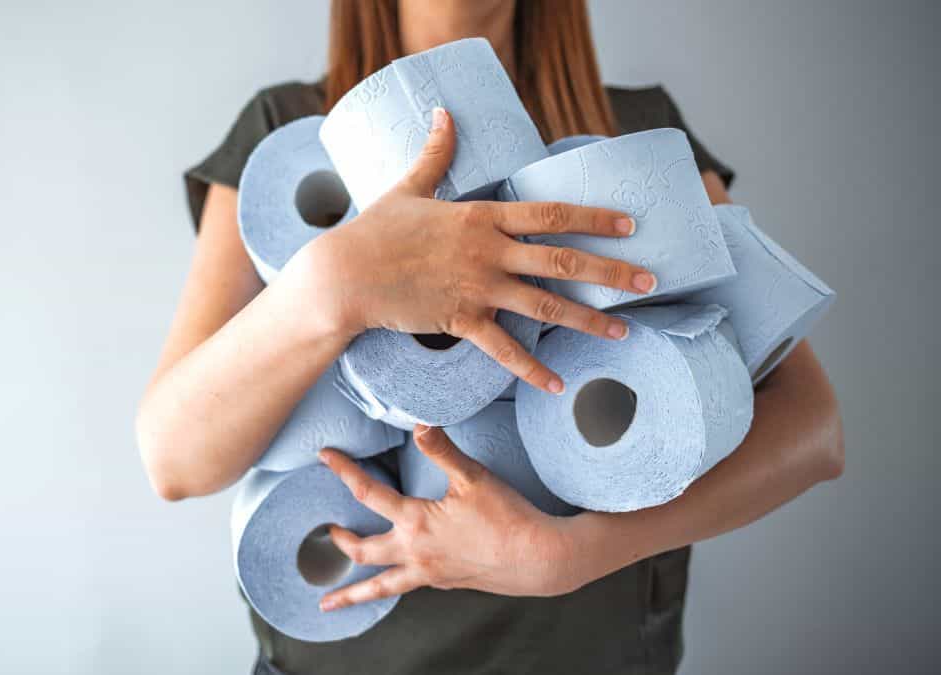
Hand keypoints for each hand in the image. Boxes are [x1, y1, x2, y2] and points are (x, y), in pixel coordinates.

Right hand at [287, 107, 657, 393]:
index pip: (550, 213)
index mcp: (480, 215)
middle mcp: (487, 251)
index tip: (629, 224)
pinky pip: (504, 350)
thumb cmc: (374, 230)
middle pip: (561, 260)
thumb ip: (435, 152)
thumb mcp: (407, 187)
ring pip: (545, 306)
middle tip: (650, 280)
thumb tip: (443, 112)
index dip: (593, 218)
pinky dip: (531, 370)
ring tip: (623, 331)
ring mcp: (477, 288)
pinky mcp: (460, 320)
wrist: (344, 275)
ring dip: (588, 320)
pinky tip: (558, 384)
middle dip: (610, 271)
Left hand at [316, 425, 592, 610]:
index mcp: (416, 523)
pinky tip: (399, 578)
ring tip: (327, 605)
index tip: (325, 456)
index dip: (344, 471)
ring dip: (351, 595)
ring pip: (380, 587)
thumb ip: (442, 451)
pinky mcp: (446, 583)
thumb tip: (420, 424)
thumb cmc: (508, 517)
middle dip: (340, 541)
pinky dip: (394, 585)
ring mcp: (429, 573)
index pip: (368, 493)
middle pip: (363, 551)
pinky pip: (409, 586)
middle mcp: (415, 553)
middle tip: (327, 532)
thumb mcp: (474, 477)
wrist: (539, 559)